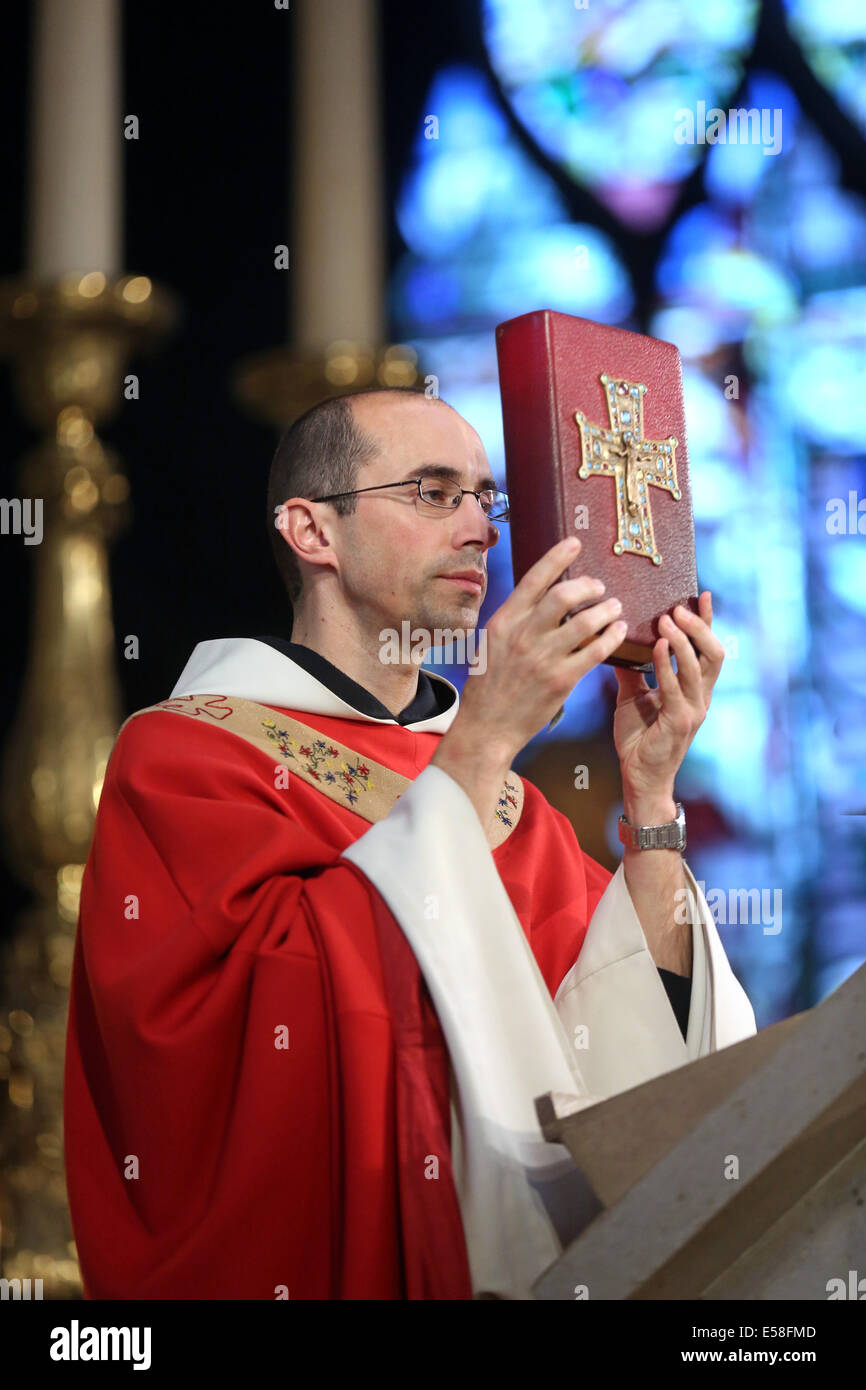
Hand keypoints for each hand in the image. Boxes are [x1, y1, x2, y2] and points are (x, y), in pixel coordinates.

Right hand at [454, 535, 625, 759]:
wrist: (487, 726)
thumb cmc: (489, 684)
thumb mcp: (492, 642)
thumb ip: (516, 619)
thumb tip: (542, 597)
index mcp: (504, 621)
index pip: (534, 579)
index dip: (557, 557)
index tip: (575, 543)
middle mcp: (523, 635)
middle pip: (564, 596)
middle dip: (588, 586)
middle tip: (600, 587)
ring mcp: (543, 658)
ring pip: (584, 622)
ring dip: (606, 610)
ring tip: (615, 608)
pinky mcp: (561, 680)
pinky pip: (594, 652)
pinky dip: (610, 638)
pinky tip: (618, 632)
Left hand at [612, 592, 723, 809]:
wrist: (639, 777)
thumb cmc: (639, 738)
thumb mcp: (633, 696)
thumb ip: (632, 670)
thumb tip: (616, 639)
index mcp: (694, 689)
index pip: (707, 649)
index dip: (707, 622)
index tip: (702, 594)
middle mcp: (700, 697)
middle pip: (715, 653)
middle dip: (699, 627)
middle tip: (678, 607)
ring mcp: (693, 710)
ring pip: (698, 667)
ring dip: (682, 641)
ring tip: (666, 620)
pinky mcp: (679, 722)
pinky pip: (675, 688)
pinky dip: (666, 665)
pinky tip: (655, 647)